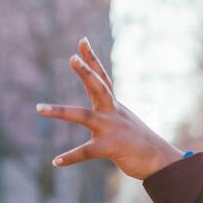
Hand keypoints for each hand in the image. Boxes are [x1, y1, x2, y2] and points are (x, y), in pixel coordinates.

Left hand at [36, 37, 183, 179]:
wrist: (162, 162)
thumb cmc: (143, 143)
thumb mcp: (126, 123)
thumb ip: (111, 114)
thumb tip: (104, 109)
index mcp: (115, 107)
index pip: (102, 78)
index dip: (92, 59)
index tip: (82, 41)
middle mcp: (113, 113)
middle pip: (98, 88)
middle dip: (86, 73)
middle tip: (72, 58)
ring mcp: (111, 129)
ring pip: (83, 116)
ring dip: (60, 111)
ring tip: (40, 108)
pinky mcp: (111, 148)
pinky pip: (86, 151)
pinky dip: (71, 157)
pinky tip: (56, 161)